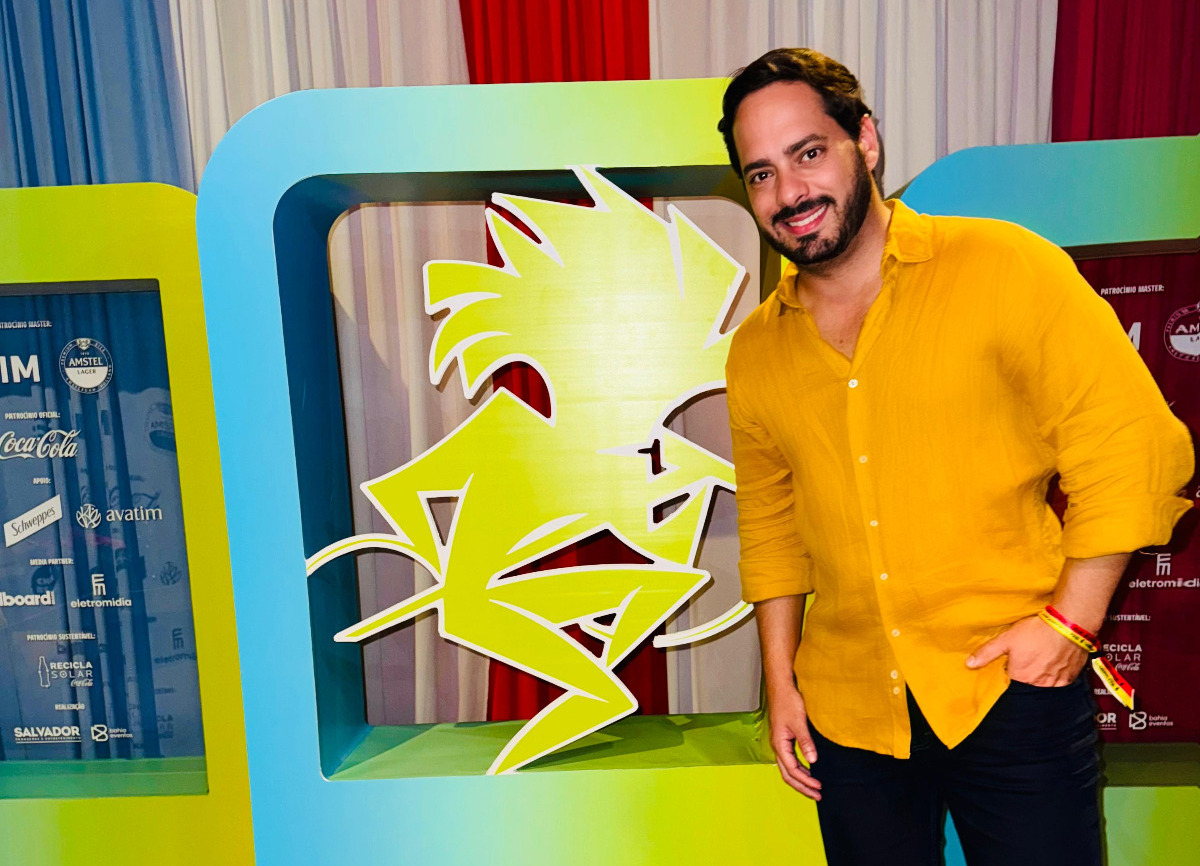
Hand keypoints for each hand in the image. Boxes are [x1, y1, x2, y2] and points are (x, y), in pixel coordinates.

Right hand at [767, 684, 821, 798]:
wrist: (781, 687)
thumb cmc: (788, 702)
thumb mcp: (799, 723)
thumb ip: (806, 742)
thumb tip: (813, 761)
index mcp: (779, 744)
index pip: (793, 770)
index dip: (806, 781)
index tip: (819, 787)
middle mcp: (777, 746)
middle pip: (788, 775)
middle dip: (802, 787)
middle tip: (817, 795)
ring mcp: (780, 743)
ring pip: (788, 769)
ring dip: (801, 779)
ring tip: (814, 787)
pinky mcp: (783, 739)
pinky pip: (790, 761)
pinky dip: (799, 769)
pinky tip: (808, 770)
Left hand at [965, 614, 1087, 685]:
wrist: (1068, 626)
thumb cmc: (1036, 631)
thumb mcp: (1006, 639)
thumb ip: (987, 653)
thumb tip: (969, 664)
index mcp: (1021, 677)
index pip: (1011, 677)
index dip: (1012, 665)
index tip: (1016, 655)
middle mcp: (1039, 684)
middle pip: (1028, 680)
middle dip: (1028, 668)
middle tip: (1031, 652)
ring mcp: (1057, 682)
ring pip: (1045, 680)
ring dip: (1043, 670)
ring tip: (1043, 653)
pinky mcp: (1071, 678)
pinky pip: (1061, 679)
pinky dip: (1058, 671)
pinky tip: (1056, 657)